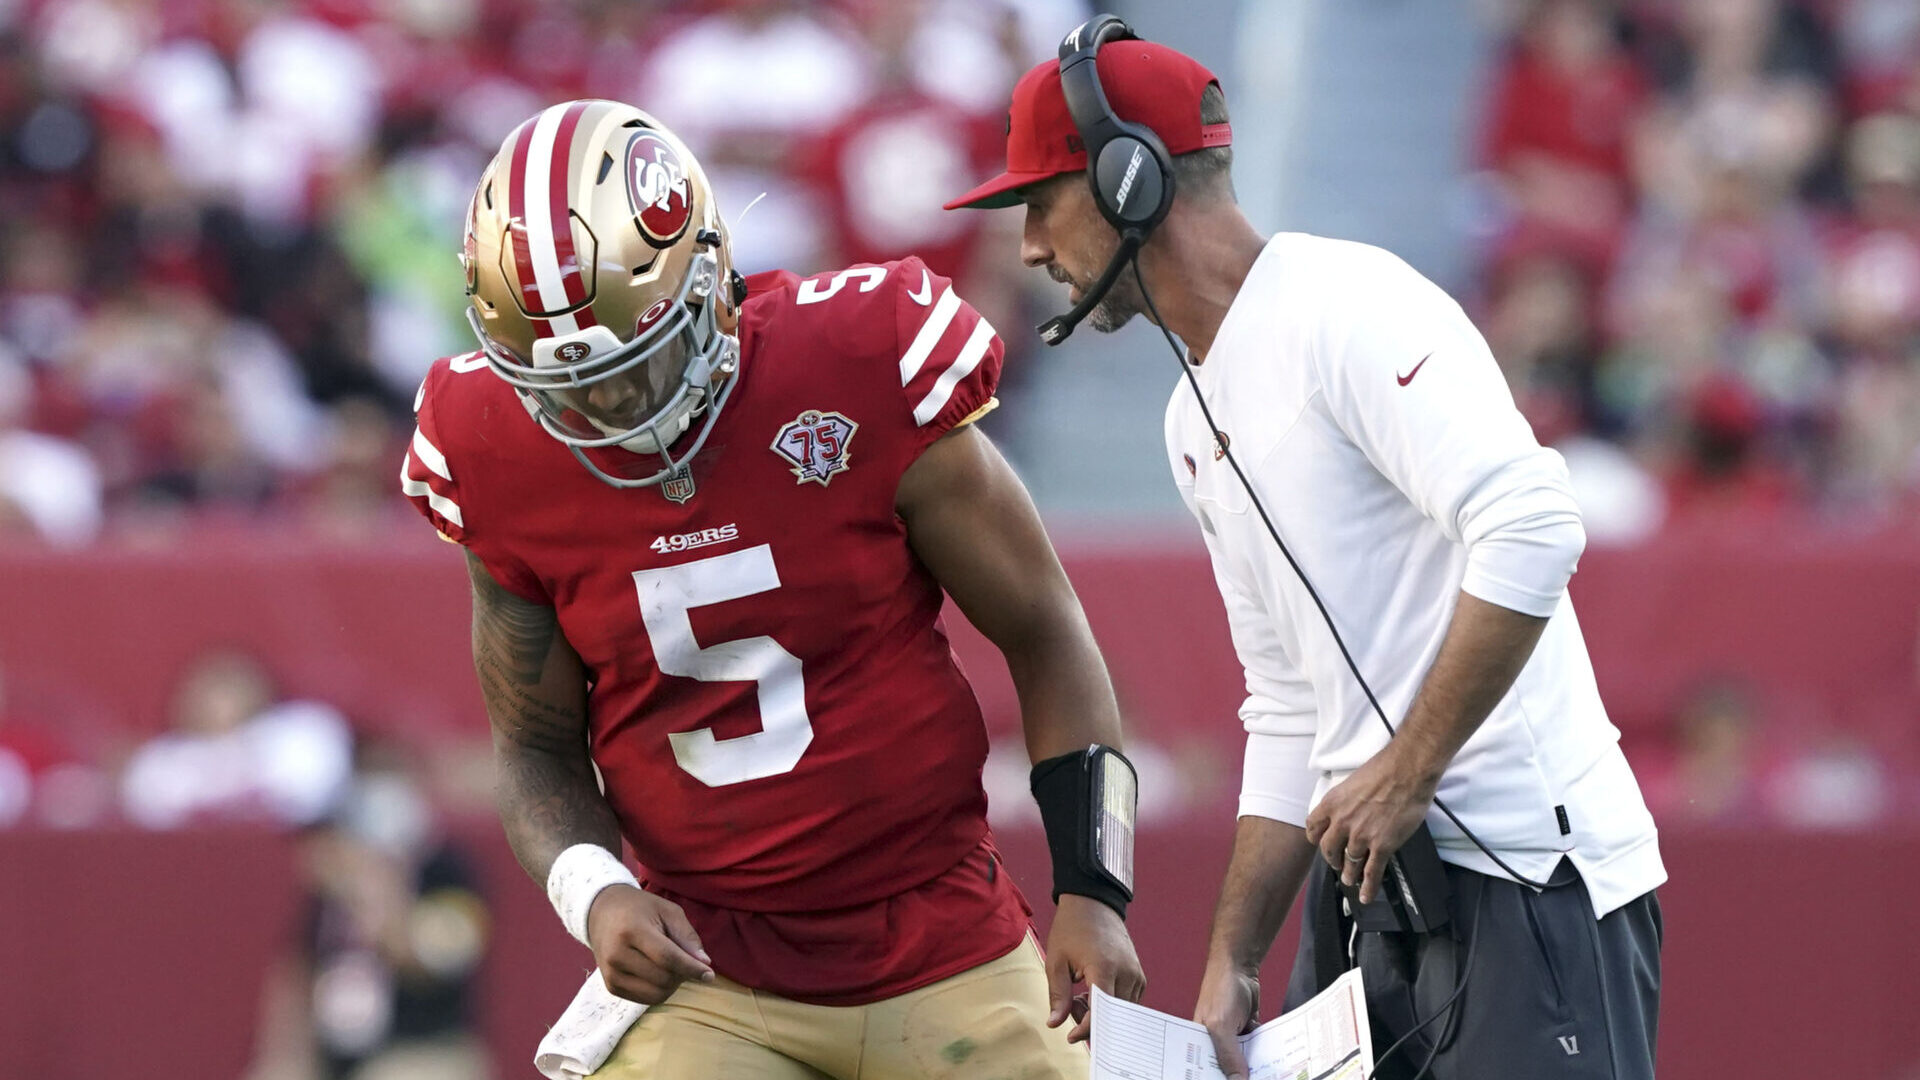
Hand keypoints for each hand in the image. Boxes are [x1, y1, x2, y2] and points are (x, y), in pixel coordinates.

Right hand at [584, 884, 714, 1004]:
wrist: (602, 912)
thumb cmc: (640, 909)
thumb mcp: (667, 911)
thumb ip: (687, 936)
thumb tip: (704, 963)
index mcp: (632, 931)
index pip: (667, 957)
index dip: (691, 968)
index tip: (710, 975)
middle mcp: (617, 955)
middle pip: (663, 978)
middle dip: (683, 974)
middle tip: (685, 960)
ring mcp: (611, 973)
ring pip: (656, 994)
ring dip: (672, 985)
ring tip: (672, 966)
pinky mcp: (611, 986)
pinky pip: (645, 999)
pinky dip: (659, 991)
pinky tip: (659, 973)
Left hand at [1044, 894, 1145, 1043]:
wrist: (1093, 904)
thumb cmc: (1071, 930)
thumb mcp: (1056, 962)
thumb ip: (1058, 995)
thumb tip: (1055, 1024)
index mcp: (1104, 967)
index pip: (1100, 1011)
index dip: (1086, 1028)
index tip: (1071, 1037)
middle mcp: (1126, 972)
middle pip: (1113, 1015)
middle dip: (1091, 1021)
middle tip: (1070, 1008)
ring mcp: (1136, 974)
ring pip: (1121, 1012)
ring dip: (1099, 1013)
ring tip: (1078, 996)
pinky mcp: (1139, 975)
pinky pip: (1126, 1002)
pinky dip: (1109, 1005)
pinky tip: (1090, 992)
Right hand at [1193, 958, 1259, 1079]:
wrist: (1240, 967)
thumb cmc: (1220, 990)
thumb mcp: (1220, 1026)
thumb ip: (1228, 1055)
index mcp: (1198, 1044)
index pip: (1203, 1070)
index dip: (1213, 1078)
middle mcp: (1213, 1044)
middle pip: (1225, 1070)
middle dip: (1237, 1077)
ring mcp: (1231, 1039)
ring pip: (1243, 1063)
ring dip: (1253, 1069)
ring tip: (1266, 1076)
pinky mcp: (1246, 1033)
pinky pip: (1255, 1052)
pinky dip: (1263, 1058)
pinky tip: (1272, 1067)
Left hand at [1303, 744, 1439, 904]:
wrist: (1408, 771)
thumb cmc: (1385, 769)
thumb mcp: (1353, 782)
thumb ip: (1347, 800)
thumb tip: (1352, 809)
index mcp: (1332, 803)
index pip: (1313, 827)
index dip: (1316, 837)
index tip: (1319, 842)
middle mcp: (1342, 822)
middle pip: (1328, 849)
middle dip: (1332, 859)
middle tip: (1337, 863)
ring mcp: (1361, 836)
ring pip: (1349, 864)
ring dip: (1349, 874)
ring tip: (1350, 880)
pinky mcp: (1382, 846)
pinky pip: (1371, 872)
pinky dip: (1368, 887)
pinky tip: (1366, 896)